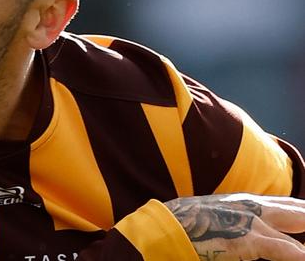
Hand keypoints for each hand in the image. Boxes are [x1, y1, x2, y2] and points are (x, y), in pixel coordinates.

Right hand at [165, 193, 304, 260]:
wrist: (164, 228)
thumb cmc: (187, 227)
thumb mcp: (217, 218)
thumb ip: (238, 221)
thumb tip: (253, 235)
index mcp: (246, 202)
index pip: (290, 205)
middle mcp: (253, 206)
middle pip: (300, 210)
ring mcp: (251, 221)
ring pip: (298, 222)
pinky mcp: (246, 239)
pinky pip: (283, 248)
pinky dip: (299, 253)